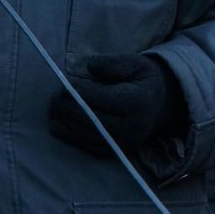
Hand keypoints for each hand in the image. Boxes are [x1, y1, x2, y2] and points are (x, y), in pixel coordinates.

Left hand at [49, 53, 186, 156]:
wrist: (161, 104)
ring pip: (87, 134)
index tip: (64, 81)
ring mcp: (124, 142)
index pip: (102, 98)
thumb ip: (112, 62)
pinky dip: (70, 135)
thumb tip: (90, 66)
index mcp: (137, 102)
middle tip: (54, 95)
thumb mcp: (134, 62)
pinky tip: (57, 123)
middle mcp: (132, 126)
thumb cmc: (142, 79)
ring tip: (53, 107)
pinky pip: (88, 146)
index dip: (79, 91)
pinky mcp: (116, 151)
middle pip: (92, 118)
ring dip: (65, 121)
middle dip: (68, 107)